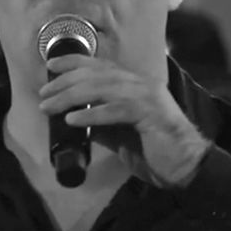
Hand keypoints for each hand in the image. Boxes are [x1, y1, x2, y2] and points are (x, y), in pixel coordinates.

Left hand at [39, 54, 210, 188]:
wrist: (186, 168)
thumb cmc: (155, 152)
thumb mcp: (120, 135)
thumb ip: (100, 124)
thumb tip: (73, 118)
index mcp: (135, 85)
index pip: (100, 66)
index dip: (74, 62)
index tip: (50, 66)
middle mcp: (140, 84)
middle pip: (96, 74)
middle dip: (65, 82)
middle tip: (43, 94)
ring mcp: (147, 97)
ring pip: (102, 88)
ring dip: (71, 97)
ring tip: (49, 106)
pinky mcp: (150, 114)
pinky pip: (115, 110)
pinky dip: (91, 114)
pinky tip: (73, 120)